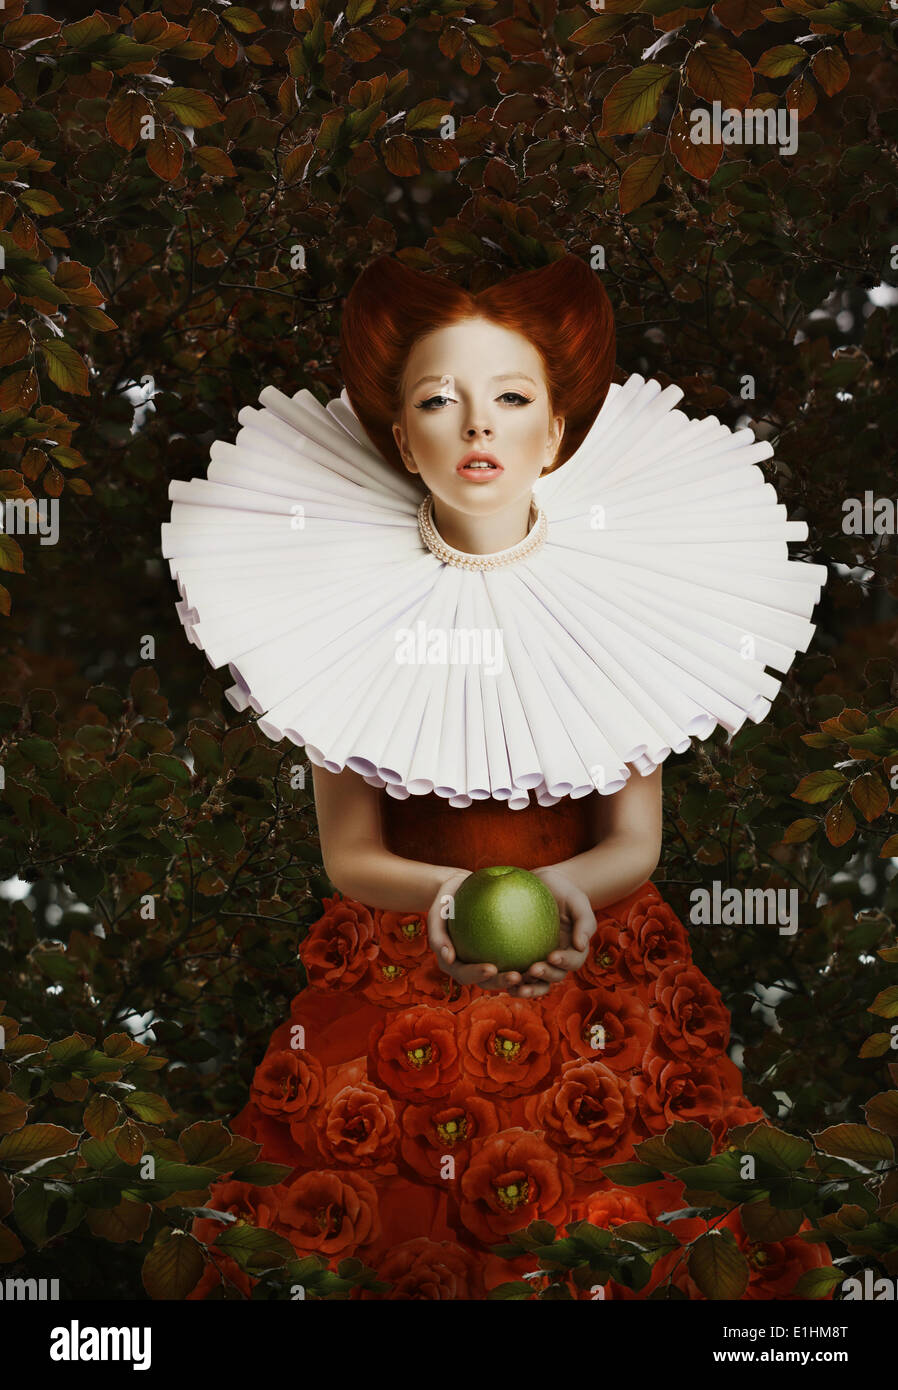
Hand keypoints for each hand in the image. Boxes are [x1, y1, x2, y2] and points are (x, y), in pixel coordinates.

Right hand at [426, 870, 529, 993]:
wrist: (461, 887)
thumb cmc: (446, 898)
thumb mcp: (437, 910)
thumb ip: (437, 934)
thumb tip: (449, 957)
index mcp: (453, 962)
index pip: (464, 974)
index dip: (477, 975)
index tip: (491, 968)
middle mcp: (471, 965)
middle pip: (487, 981)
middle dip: (502, 983)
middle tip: (517, 976)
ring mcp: (486, 959)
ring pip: (504, 974)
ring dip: (519, 979)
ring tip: (534, 972)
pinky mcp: (503, 950)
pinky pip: (516, 956)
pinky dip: (527, 959)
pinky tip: (543, 954)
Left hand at [505, 865, 596, 999]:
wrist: (543, 885)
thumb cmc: (563, 891)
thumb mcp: (578, 900)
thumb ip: (584, 921)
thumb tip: (581, 945)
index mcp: (574, 948)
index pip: (573, 961)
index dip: (565, 962)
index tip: (552, 956)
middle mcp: (558, 959)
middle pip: (556, 976)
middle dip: (545, 976)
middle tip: (532, 969)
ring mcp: (540, 959)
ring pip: (537, 982)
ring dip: (529, 988)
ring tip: (516, 985)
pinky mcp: (522, 958)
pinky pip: (519, 973)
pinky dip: (512, 980)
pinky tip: (501, 979)